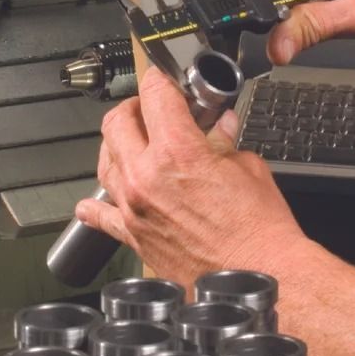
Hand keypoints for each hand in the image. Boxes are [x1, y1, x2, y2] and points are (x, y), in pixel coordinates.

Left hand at [76, 64, 307, 283]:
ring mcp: (134, 208)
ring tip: (132, 142)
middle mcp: (146, 177)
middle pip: (116, 123)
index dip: (160, 79)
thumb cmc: (260, 230)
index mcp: (177, 152)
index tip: (164, 80)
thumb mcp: (248, 168)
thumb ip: (225, 142)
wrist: (262, 276)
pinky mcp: (134, 236)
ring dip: (116, 145)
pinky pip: (101, 215)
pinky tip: (93, 202)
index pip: (155, 95)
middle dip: (134, 107)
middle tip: (149, 108)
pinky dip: (95, 205)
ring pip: (104, 161)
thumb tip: (220, 129)